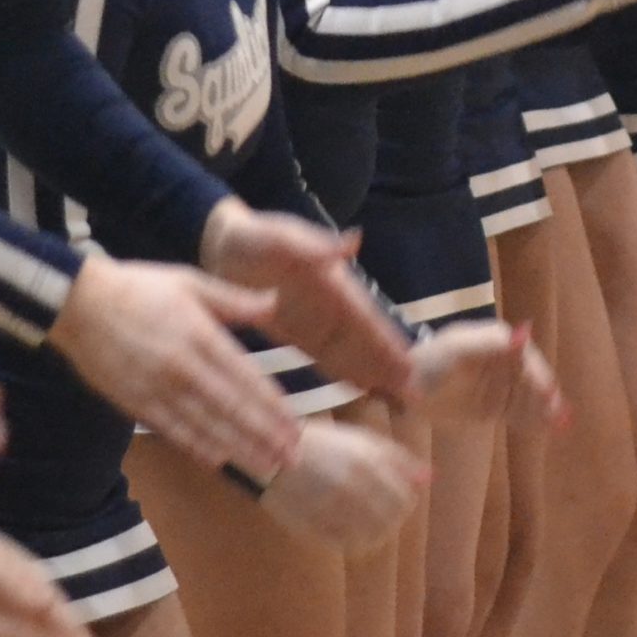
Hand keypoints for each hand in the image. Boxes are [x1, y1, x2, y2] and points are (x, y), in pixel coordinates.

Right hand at [47, 254, 295, 478]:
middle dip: (265, 437)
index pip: (247, 379)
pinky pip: (172, 430)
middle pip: (232, 410)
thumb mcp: (188, 281)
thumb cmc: (137, 287)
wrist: (78, 303)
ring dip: (239, 450)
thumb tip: (273, 301)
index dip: (273, 408)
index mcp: (201, 335)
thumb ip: (232, 298)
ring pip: (206, 426)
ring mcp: (158, 389)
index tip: (295, 427)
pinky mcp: (135, 402)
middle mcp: (184, 367)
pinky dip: (197, 447)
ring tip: (265, 467)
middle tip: (291, 459)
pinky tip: (218, 461)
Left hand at [199, 203, 413, 400]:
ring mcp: (315, 320)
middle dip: (389, 364)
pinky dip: (345, 372)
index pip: (365, 316)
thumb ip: (314, 244)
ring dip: (374, 372)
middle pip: (365, 340)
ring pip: (350, 352)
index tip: (410, 364)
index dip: (387, 341)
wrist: (220, 245)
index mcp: (330, 281)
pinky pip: (325, 356)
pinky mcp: (296, 332)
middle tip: (416, 394)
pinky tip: (361, 389)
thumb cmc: (252, 237)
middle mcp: (329, 303)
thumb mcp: (279, 237)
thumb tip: (356, 239)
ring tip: (398, 398)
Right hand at [259, 417, 425, 550]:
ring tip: (365, 524)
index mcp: (368, 463)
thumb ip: (398, 458)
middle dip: (391, 520)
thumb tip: (429, 478)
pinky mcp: (316, 525)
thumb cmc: (324, 444)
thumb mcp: (363, 441)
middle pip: (391, 520)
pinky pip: (347, 546)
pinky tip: (348, 532)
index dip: (404, 504)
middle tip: (378, 513)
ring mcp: (334, 508)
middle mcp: (354, 486)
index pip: (404, 499)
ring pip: (372, 537)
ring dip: (375, 534)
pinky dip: (354, 543)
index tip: (394, 500)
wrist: (275, 454)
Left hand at [404, 321, 565, 427]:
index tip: (548, 391)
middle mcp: (504, 359)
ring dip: (543, 408)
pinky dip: (533, 420)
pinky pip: (519, 413)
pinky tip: (548, 428)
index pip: (523, 355)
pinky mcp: (498, 405)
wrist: (406, 389)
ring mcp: (502, 384)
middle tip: (558, 413)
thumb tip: (523, 332)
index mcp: (495, 339)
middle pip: (530, 377)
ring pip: (528, 396)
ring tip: (559, 423)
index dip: (536, 372)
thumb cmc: (428, 363)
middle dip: (543, 394)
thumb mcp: (456, 351)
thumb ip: (489, 346)